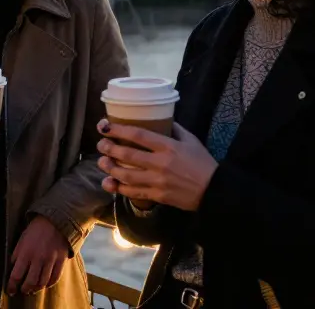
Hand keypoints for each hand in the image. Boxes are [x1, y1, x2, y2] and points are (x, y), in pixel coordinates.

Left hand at [7, 215, 69, 295]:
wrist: (55, 220)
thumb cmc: (36, 229)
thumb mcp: (22, 239)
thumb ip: (17, 254)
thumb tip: (12, 268)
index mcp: (25, 253)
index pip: (16, 275)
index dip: (12, 286)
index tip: (11, 290)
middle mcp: (38, 258)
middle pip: (30, 282)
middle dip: (25, 289)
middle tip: (23, 290)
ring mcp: (50, 260)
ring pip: (42, 282)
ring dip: (36, 288)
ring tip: (33, 289)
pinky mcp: (61, 260)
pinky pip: (55, 278)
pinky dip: (49, 284)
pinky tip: (45, 283)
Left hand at [96, 119, 217, 211]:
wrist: (214, 191)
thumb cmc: (203, 163)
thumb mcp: (191, 140)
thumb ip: (174, 129)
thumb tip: (160, 118)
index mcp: (168, 146)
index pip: (138, 135)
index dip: (118, 130)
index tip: (104, 126)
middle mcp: (160, 163)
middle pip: (128, 155)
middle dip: (110, 149)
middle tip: (100, 145)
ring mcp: (157, 181)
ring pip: (127, 175)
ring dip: (110, 168)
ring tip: (101, 162)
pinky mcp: (157, 196)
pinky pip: (134, 192)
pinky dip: (120, 188)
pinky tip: (110, 183)